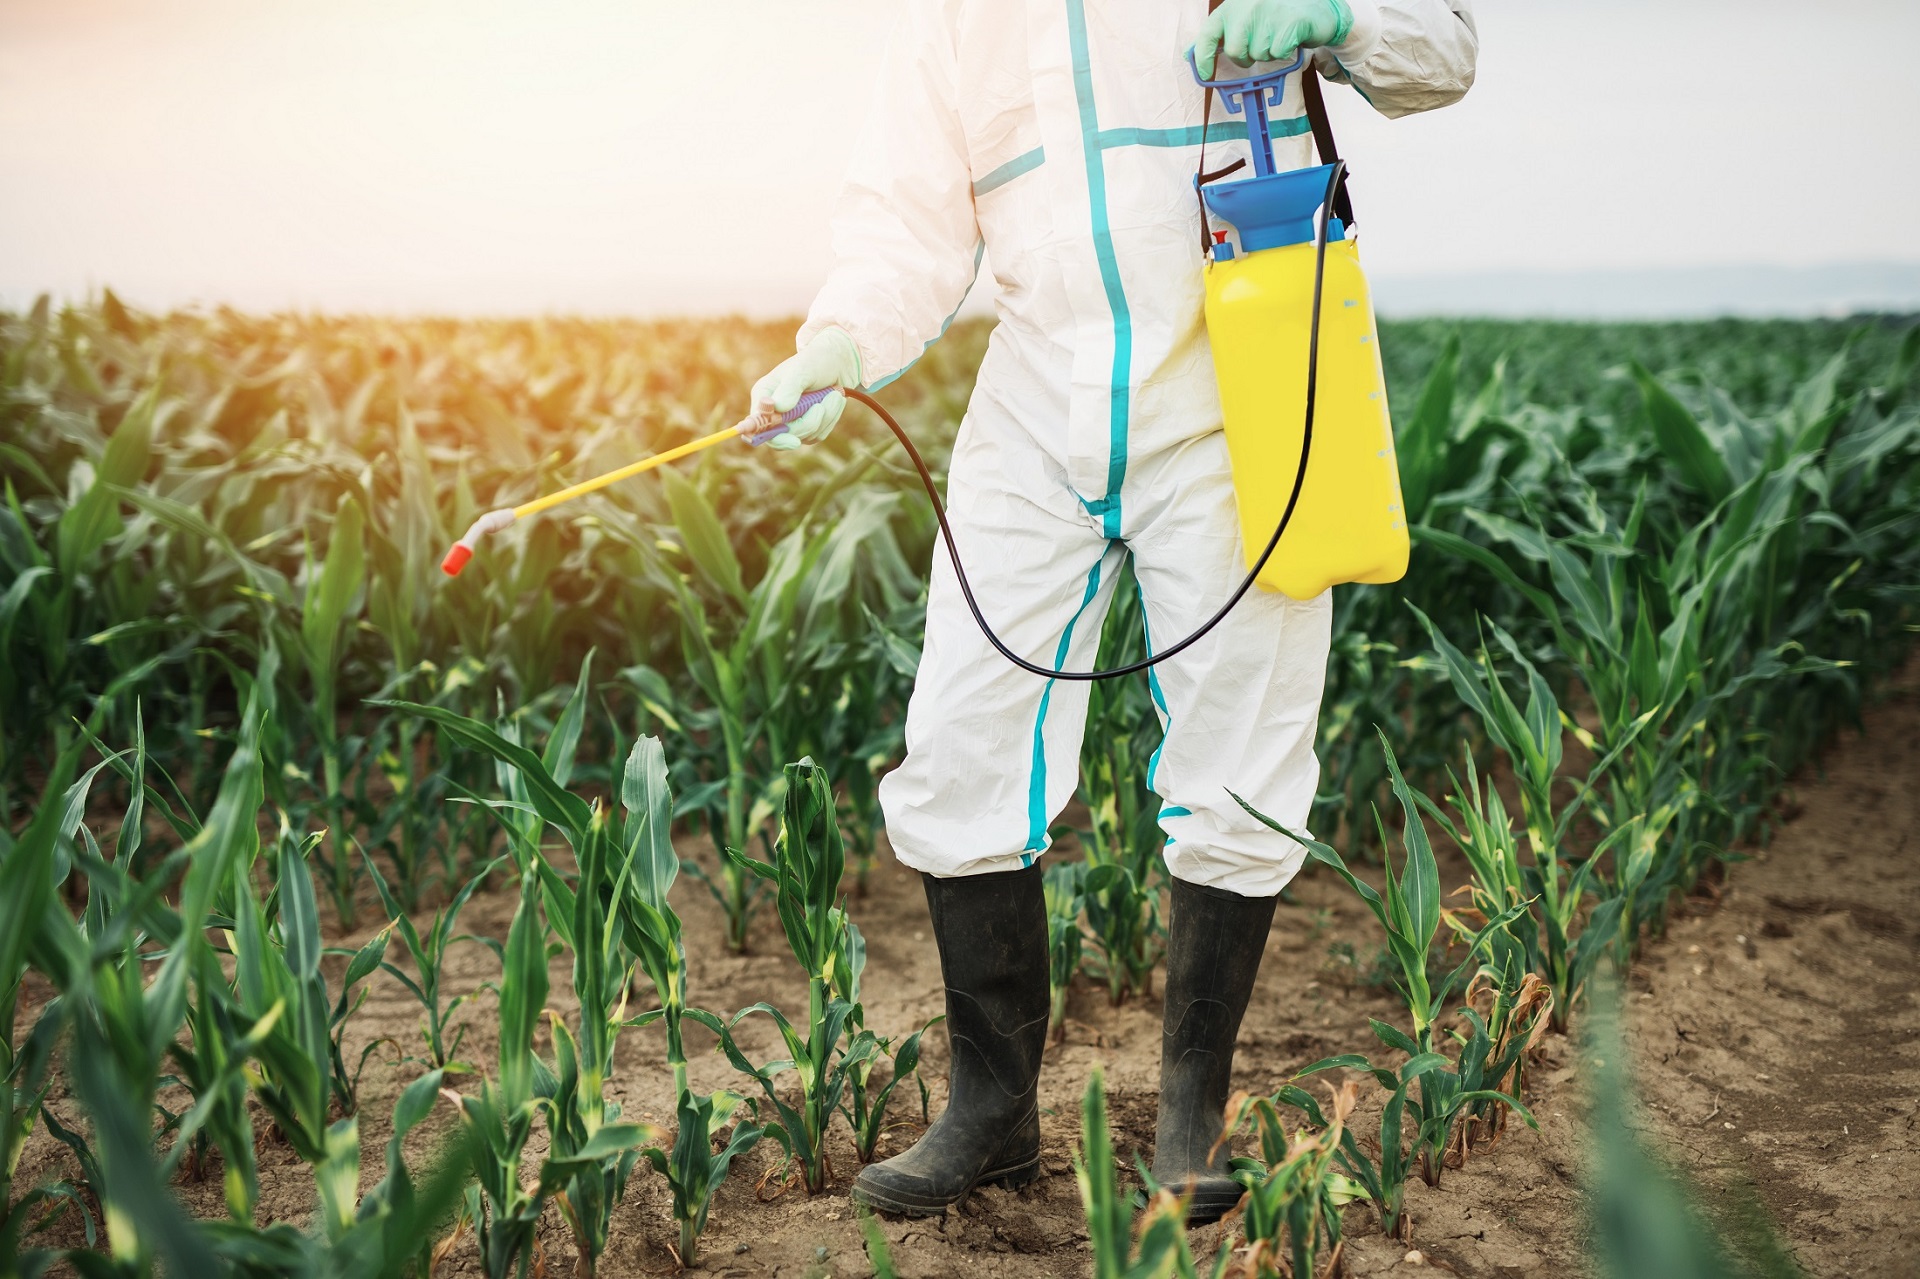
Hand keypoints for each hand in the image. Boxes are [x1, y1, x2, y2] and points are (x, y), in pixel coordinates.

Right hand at [750, 327, 863, 451]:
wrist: (837, 363)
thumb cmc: (815, 362)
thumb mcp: (802, 370)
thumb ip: (789, 389)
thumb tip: (778, 408)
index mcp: (764, 396)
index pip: (758, 425)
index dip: (771, 436)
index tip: (792, 441)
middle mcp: (773, 412)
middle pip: (784, 437)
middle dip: (807, 423)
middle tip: (821, 406)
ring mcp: (790, 423)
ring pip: (805, 436)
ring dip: (824, 417)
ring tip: (833, 395)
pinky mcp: (807, 429)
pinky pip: (818, 435)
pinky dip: (830, 419)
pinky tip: (833, 401)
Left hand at [1192, 0, 1351, 79]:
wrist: (1317, 8)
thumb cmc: (1278, 15)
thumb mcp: (1246, 17)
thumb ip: (1222, 32)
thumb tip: (1192, 53)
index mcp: (1234, 4)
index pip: (1208, 33)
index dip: (1203, 58)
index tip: (1204, 74)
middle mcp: (1248, 5)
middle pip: (1234, 51)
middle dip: (1245, 57)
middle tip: (1258, 46)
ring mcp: (1269, 12)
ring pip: (1258, 54)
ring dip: (1268, 52)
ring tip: (1277, 35)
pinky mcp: (1289, 22)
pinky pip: (1277, 53)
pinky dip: (1284, 52)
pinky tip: (1290, 37)